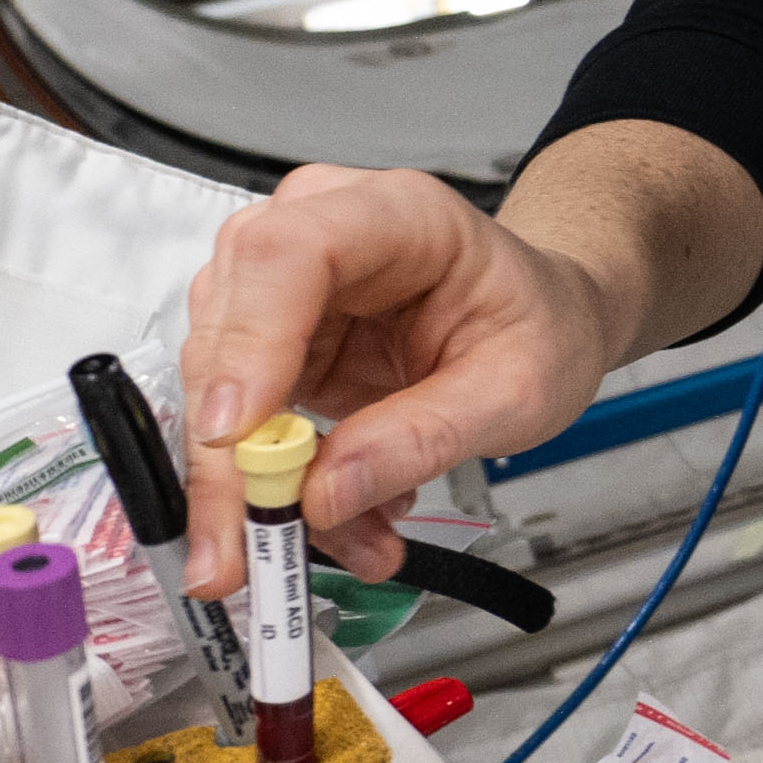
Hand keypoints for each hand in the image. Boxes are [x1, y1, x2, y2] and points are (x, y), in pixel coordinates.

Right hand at [177, 164, 626, 589]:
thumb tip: (324, 494)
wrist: (545, 319)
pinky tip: (335, 520)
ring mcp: (284, 287)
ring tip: (333, 541)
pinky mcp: (273, 343)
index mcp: (395, 214)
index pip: (286, 254)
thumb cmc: (539, 324)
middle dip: (226, 453)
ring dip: (253, 483)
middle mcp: (320, 232)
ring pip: (218, 384)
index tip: (236, 438)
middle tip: (240, 548)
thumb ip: (422, 438)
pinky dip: (275, 484)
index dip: (247, 344)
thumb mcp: (517, 391)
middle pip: (228, 324)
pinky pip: (243, 421)